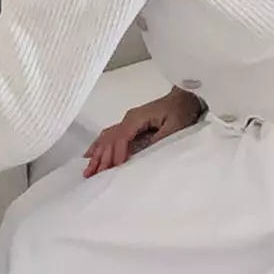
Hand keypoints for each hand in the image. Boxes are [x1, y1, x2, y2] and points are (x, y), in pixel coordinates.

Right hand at [82, 86, 204, 176]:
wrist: (185, 99)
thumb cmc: (181, 113)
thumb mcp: (175, 127)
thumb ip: (159, 139)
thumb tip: (143, 153)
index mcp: (137, 118)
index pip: (122, 137)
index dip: (117, 152)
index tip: (114, 168)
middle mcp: (129, 118)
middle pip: (110, 139)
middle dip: (101, 157)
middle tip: (92, 175)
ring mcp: (128, 121)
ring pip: (107, 138)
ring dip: (97, 154)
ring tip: (87, 170)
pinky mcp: (130, 125)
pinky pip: (110, 135)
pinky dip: (99, 145)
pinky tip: (91, 154)